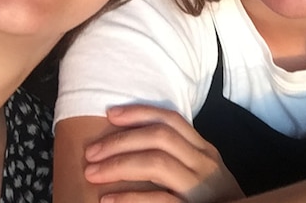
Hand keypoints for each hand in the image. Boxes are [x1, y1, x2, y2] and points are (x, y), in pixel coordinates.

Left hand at [83, 104, 244, 202]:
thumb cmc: (213, 201)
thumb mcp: (201, 173)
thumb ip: (180, 156)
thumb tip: (135, 141)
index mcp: (204, 151)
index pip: (171, 119)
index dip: (139, 112)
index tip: (110, 114)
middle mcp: (205, 163)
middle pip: (160, 137)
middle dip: (121, 140)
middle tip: (91, 151)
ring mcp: (201, 188)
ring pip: (157, 163)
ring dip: (119, 164)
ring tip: (93, 173)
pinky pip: (160, 199)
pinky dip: (130, 198)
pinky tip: (108, 200)